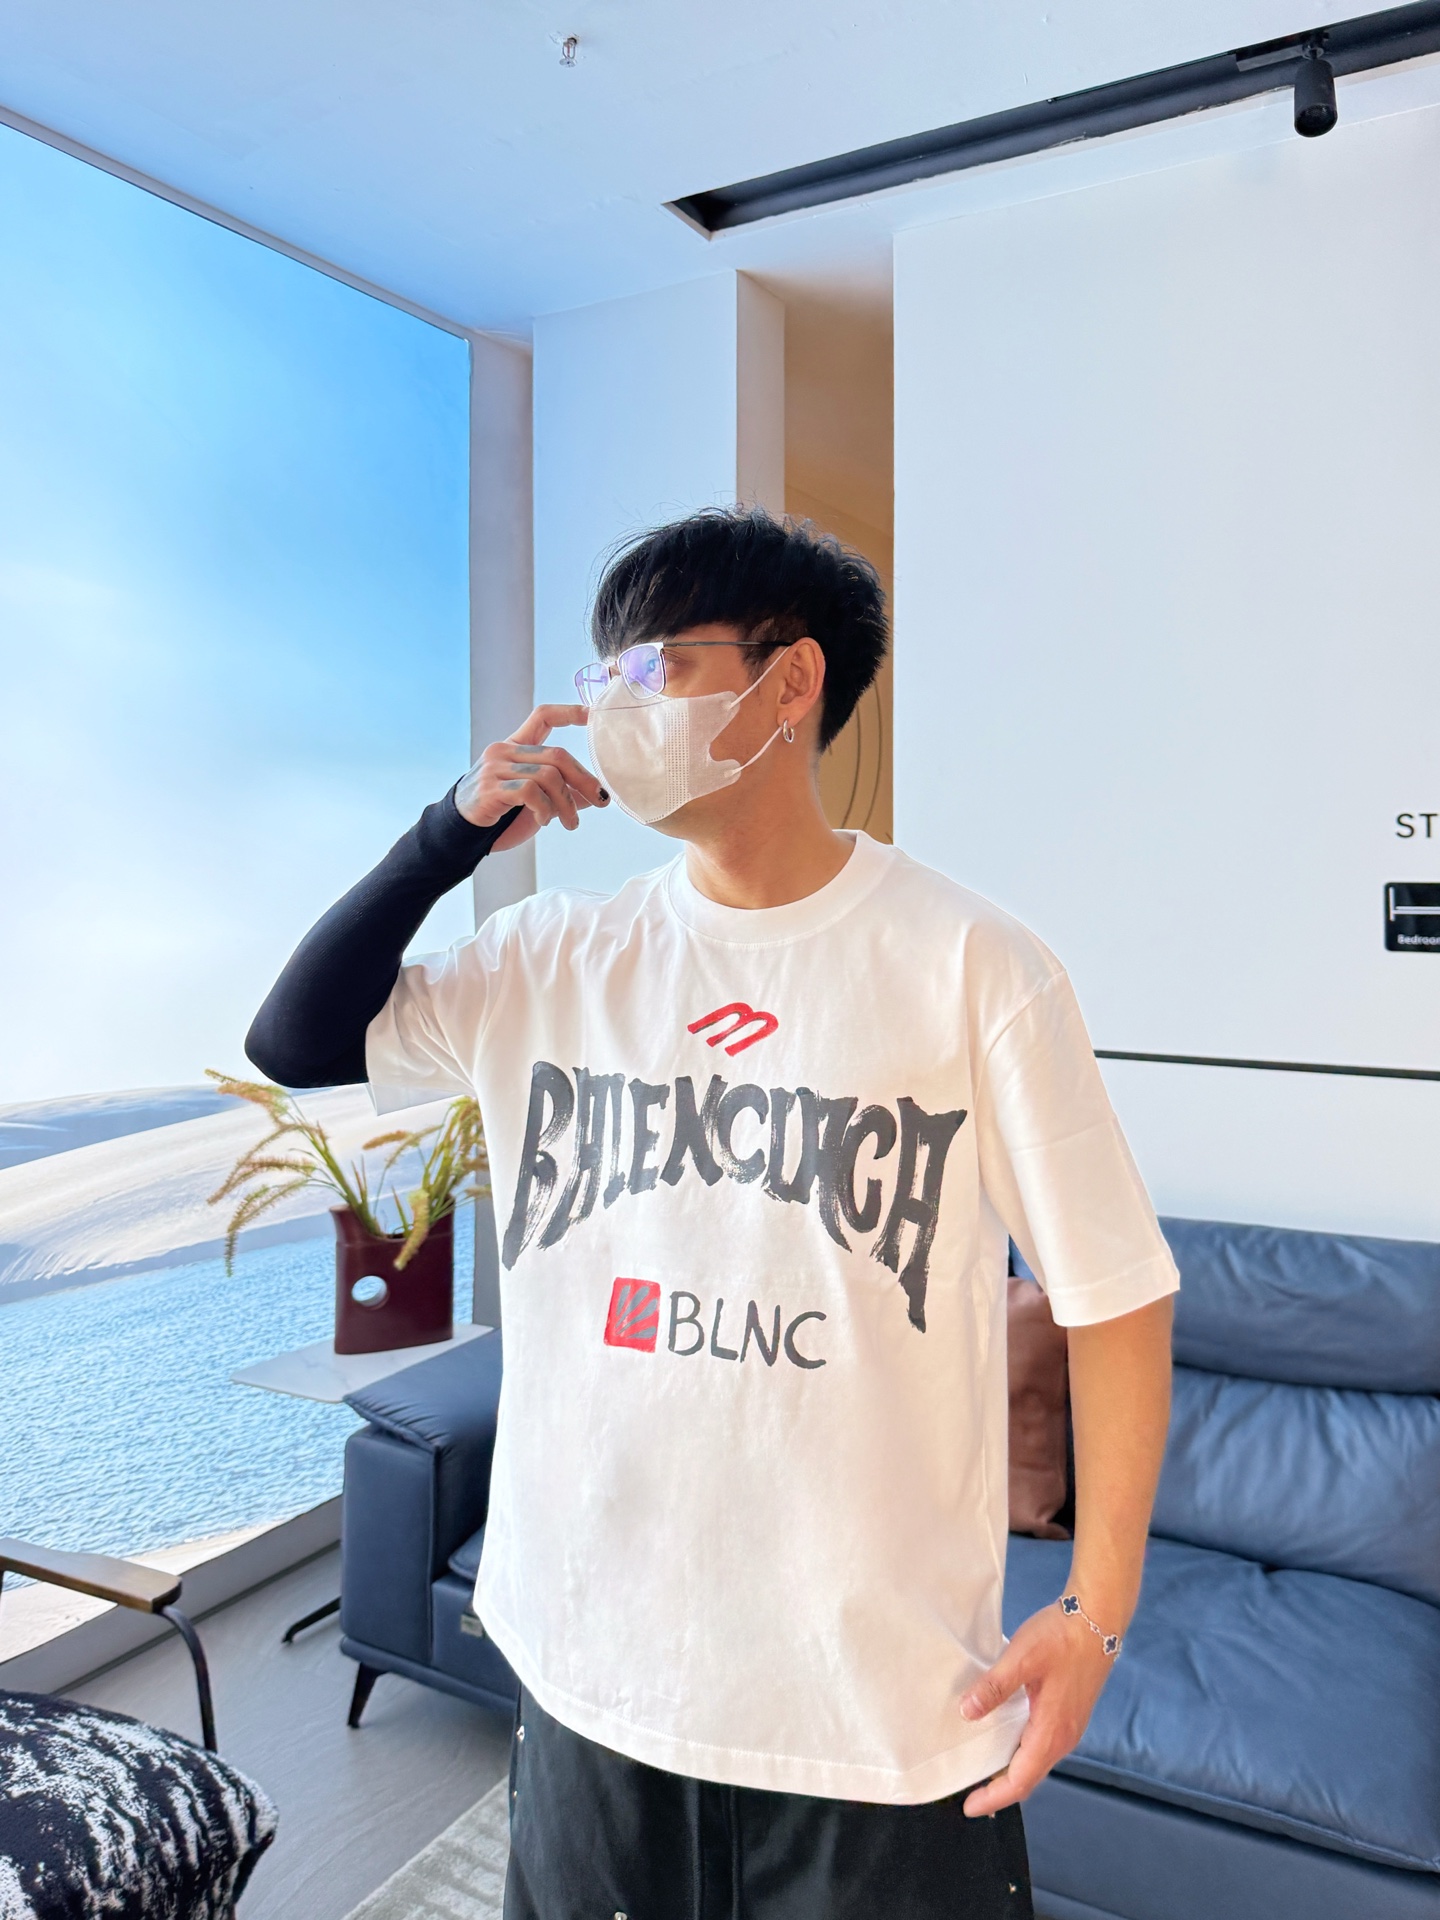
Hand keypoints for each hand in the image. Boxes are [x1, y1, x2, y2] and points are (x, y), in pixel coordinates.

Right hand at [455, 704, 604, 849]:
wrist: (459, 833)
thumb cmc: (499, 815)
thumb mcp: (535, 800)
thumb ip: (561, 793)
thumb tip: (596, 795)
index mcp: (515, 746)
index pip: (542, 716)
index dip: (569, 712)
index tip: (593, 714)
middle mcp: (504, 751)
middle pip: (558, 755)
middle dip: (584, 780)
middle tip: (601, 800)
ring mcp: (495, 768)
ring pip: (548, 776)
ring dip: (567, 803)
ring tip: (570, 822)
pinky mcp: (491, 788)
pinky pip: (531, 792)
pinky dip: (545, 809)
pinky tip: (543, 821)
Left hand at [958, 1600, 1115, 1816]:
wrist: (1098, 1618)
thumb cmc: (1062, 1637)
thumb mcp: (1022, 1659)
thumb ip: (994, 1687)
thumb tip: (967, 1712)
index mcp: (1052, 1731)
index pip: (1020, 1780)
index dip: (994, 1796)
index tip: (970, 1807)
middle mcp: (1064, 1737)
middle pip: (1029, 1777)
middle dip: (1001, 1791)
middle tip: (973, 1797)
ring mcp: (1070, 1726)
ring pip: (1037, 1762)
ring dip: (1013, 1772)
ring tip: (986, 1773)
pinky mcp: (1070, 1713)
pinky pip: (1043, 1746)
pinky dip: (1023, 1754)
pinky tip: (1008, 1741)